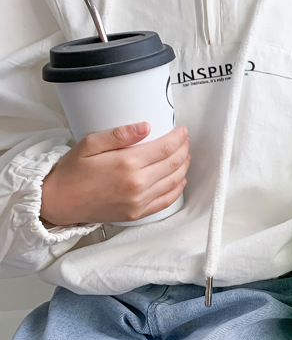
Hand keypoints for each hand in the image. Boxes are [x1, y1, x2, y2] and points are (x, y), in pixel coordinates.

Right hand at [41, 122, 190, 225]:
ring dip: (183, 167)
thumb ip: (119, 135)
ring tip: (185, 156)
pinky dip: (178, 189)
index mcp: (127, 163)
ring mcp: (139, 201)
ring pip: (174, 181)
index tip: (182, 131)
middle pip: (173, 163)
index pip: (165, 148)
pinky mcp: (137, 213)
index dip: (178, 138)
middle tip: (185, 141)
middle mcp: (137, 184)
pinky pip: (166, 201)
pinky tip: (180, 180)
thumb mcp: (90, 144)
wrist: (59, 201)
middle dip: (183, 149)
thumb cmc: (72, 172)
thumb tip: (145, 126)